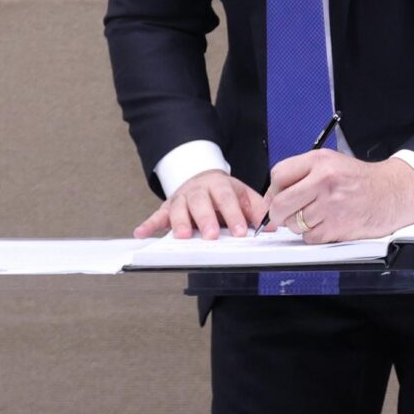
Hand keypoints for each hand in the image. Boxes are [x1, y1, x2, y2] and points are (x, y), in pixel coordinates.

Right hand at [134, 168, 269, 239]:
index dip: (234, 214)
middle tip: (212, 235)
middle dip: (206, 219)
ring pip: (178, 208)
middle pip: (200, 202)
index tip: (241, 232)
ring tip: (183, 236)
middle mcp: (198, 190)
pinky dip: (148, 224)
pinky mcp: (167, 207)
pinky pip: (156, 215)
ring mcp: (181, 198)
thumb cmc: (224, 192)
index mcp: (219, 184)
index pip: (227, 198)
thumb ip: (257, 210)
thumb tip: (273, 226)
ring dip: (179, 222)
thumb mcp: (243, 195)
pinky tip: (141, 233)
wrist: (202, 177)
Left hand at [264, 149, 413, 244]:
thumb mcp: (331, 163)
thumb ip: (302, 174)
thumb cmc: (360, 180)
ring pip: (294, 224)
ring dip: (299, 225)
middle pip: (280, 204)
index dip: (273, 191)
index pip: (278, 176)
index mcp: (320, 161)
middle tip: (285, 216)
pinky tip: (326, 224)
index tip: (276, 199)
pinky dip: (314, 235)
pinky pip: (310, 237)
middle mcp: (324, 181)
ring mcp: (331, 205)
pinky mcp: (338, 227)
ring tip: (316, 215)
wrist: (392, 193)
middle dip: (278, 214)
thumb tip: (273, 197)